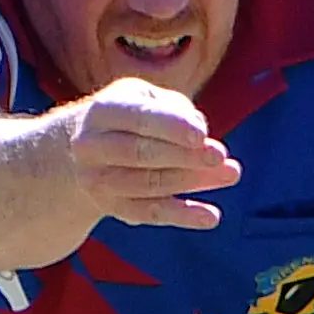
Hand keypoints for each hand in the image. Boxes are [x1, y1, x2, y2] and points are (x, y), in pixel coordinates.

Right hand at [60, 78, 239, 230]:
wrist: (83, 151)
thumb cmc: (129, 117)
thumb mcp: (145, 97)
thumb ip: (173, 108)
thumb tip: (201, 135)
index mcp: (102, 112)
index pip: (138, 119)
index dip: (171, 127)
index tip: (202, 135)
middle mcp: (92, 147)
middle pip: (141, 154)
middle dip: (184, 156)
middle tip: (221, 156)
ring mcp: (98, 181)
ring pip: (149, 185)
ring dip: (192, 181)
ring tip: (231, 174)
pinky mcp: (112, 206)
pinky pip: (150, 213)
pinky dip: (182, 216)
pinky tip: (211, 216)